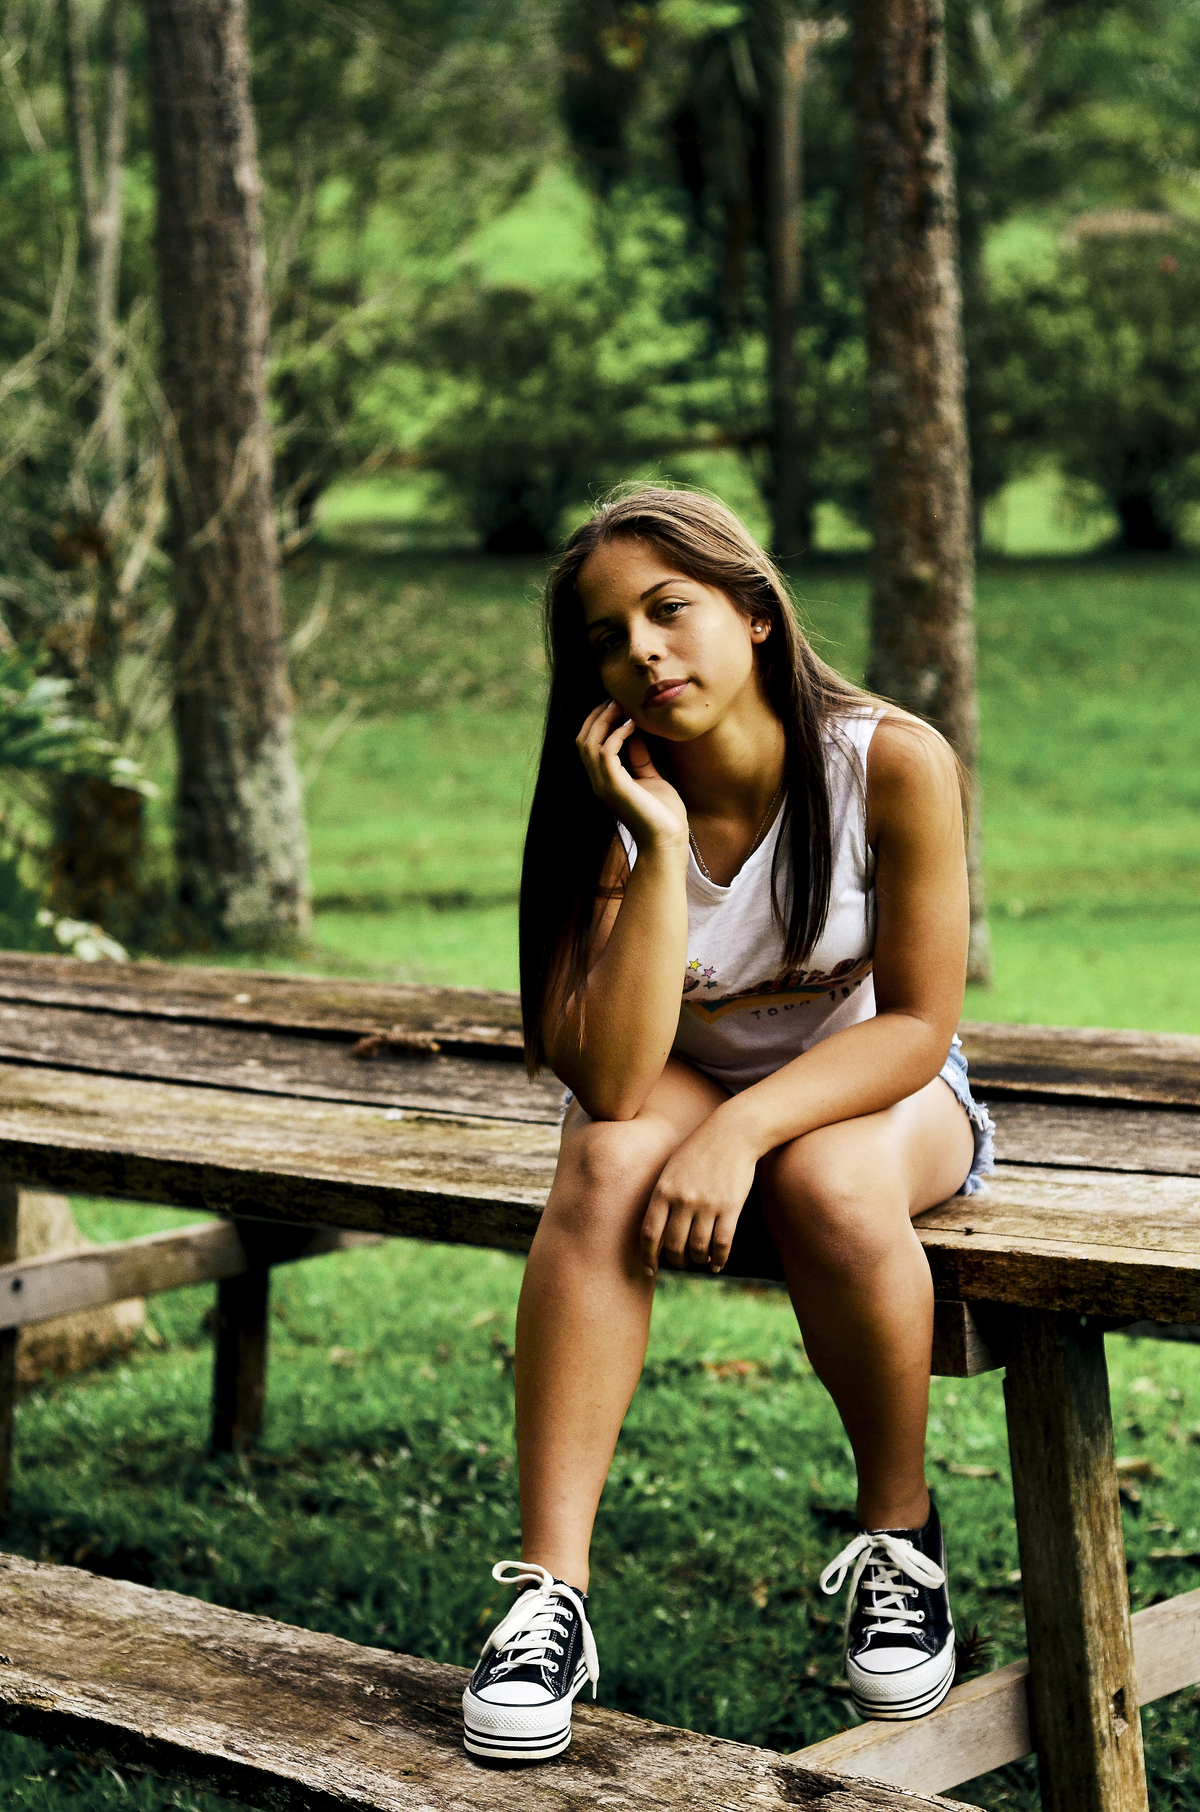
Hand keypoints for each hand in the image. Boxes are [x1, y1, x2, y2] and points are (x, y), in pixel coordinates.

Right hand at [576, 702, 688, 852]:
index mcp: (604, 780)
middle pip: (582, 740)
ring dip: (604, 721)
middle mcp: (598, 781)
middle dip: (596, 716)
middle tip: (615, 700)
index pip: (588, 745)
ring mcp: (603, 785)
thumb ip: (640, 758)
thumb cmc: (663, 814)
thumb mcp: (651, 778)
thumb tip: (636, 735)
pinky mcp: (614, 787)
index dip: (598, 722)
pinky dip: (617, 735)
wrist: (667, 840)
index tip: (616, 705)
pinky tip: (632, 725)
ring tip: (621, 707)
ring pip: (589, 743)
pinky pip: (606, 752)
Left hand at [640, 1114, 758, 1275]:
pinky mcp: (731, 1208)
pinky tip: (717, 1264)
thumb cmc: (699, 1151)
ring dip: (698, 1260)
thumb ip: (663, 1197)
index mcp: (664, 1190)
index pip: (649, 1234)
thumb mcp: (671, 1169)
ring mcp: (708, 1205)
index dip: (648, 1256)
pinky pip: (722, 1244)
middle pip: (673, 1246)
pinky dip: (719, 1260)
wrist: (733, 1133)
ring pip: (698, 1250)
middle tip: (680, 1261)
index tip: (650, 1269)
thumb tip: (656, 1232)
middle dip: (676, 1260)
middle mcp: (683, 1200)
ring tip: (700, 1260)